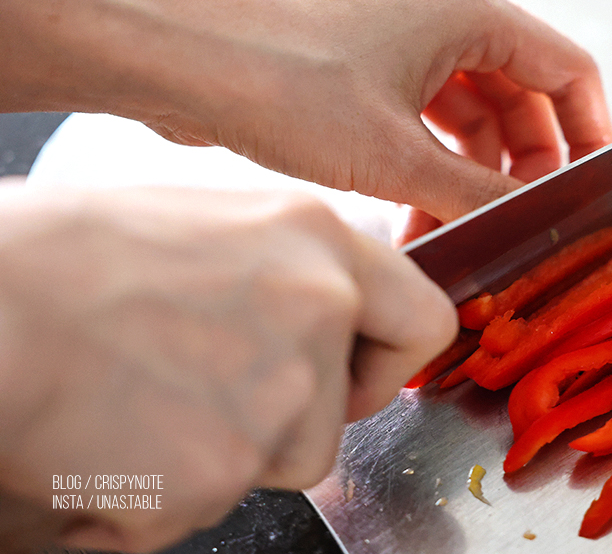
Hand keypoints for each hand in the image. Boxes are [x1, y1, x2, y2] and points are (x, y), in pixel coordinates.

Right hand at [0, 185, 455, 552]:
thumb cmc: (70, 257)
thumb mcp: (212, 227)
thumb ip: (290, 274)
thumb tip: (323, 318)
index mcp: (317, 242)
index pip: (425, 319)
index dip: (391, 360)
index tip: (357, 371)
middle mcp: (316, 313)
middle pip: (342, 410)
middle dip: (294, 417)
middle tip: (215, 388)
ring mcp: (276, 398)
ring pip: (279, 460)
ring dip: (221, 450)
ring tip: (141, 398)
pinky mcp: (220, 472)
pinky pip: (211, 500)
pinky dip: (164, 490)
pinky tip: (113, 436)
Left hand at [2, 0, 611, 236]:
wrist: (177, 59)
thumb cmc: (276, 76)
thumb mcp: (393, 153)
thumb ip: (471, 191)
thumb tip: (519, 220)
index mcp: (469, 11)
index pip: (568, 71)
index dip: (589, 134)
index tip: (593, 189)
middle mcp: (443, 17)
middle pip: (522, 97)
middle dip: (523, 167)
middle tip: (515, 225)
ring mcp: (405, 41)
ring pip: (472, 115)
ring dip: (472, 175)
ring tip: (455, 232)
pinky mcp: (369, 69)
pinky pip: (427, 121)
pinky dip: (434, 165)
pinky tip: (422, 213)